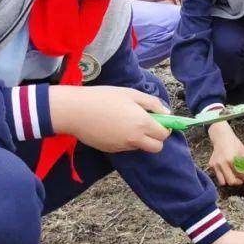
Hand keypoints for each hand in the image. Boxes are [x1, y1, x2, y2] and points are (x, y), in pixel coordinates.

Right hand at [49, 85, 170, 153]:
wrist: (75, 111)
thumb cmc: (104, 98)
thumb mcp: (131, 94)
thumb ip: (153, 103)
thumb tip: (167, 113)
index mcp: (142, 124)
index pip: (164, 135)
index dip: (165, 128)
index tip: (160, 120)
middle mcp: (134, 139)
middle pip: (156, 148)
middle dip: (157, 138)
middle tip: (148, 125)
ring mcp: (122, 146)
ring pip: (140, 147)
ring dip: (140, 138)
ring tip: (125, 120)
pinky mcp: (111, 150)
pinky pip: (125, 146)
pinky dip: (125, 139)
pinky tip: (113, 126)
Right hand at [208, 122, 243, 186]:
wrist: (222, 137)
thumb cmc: (234, 144)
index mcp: (232, 159)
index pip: (241, 175)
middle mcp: (222, 163)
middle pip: (231, 181)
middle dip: (238, 182)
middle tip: (242, 179)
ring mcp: (216, 165)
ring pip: (223, 182)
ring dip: (229, 181)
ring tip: (235, 176)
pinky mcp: (211, 165)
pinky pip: (218, 176)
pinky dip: (224, 176)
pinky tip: (228, 171)